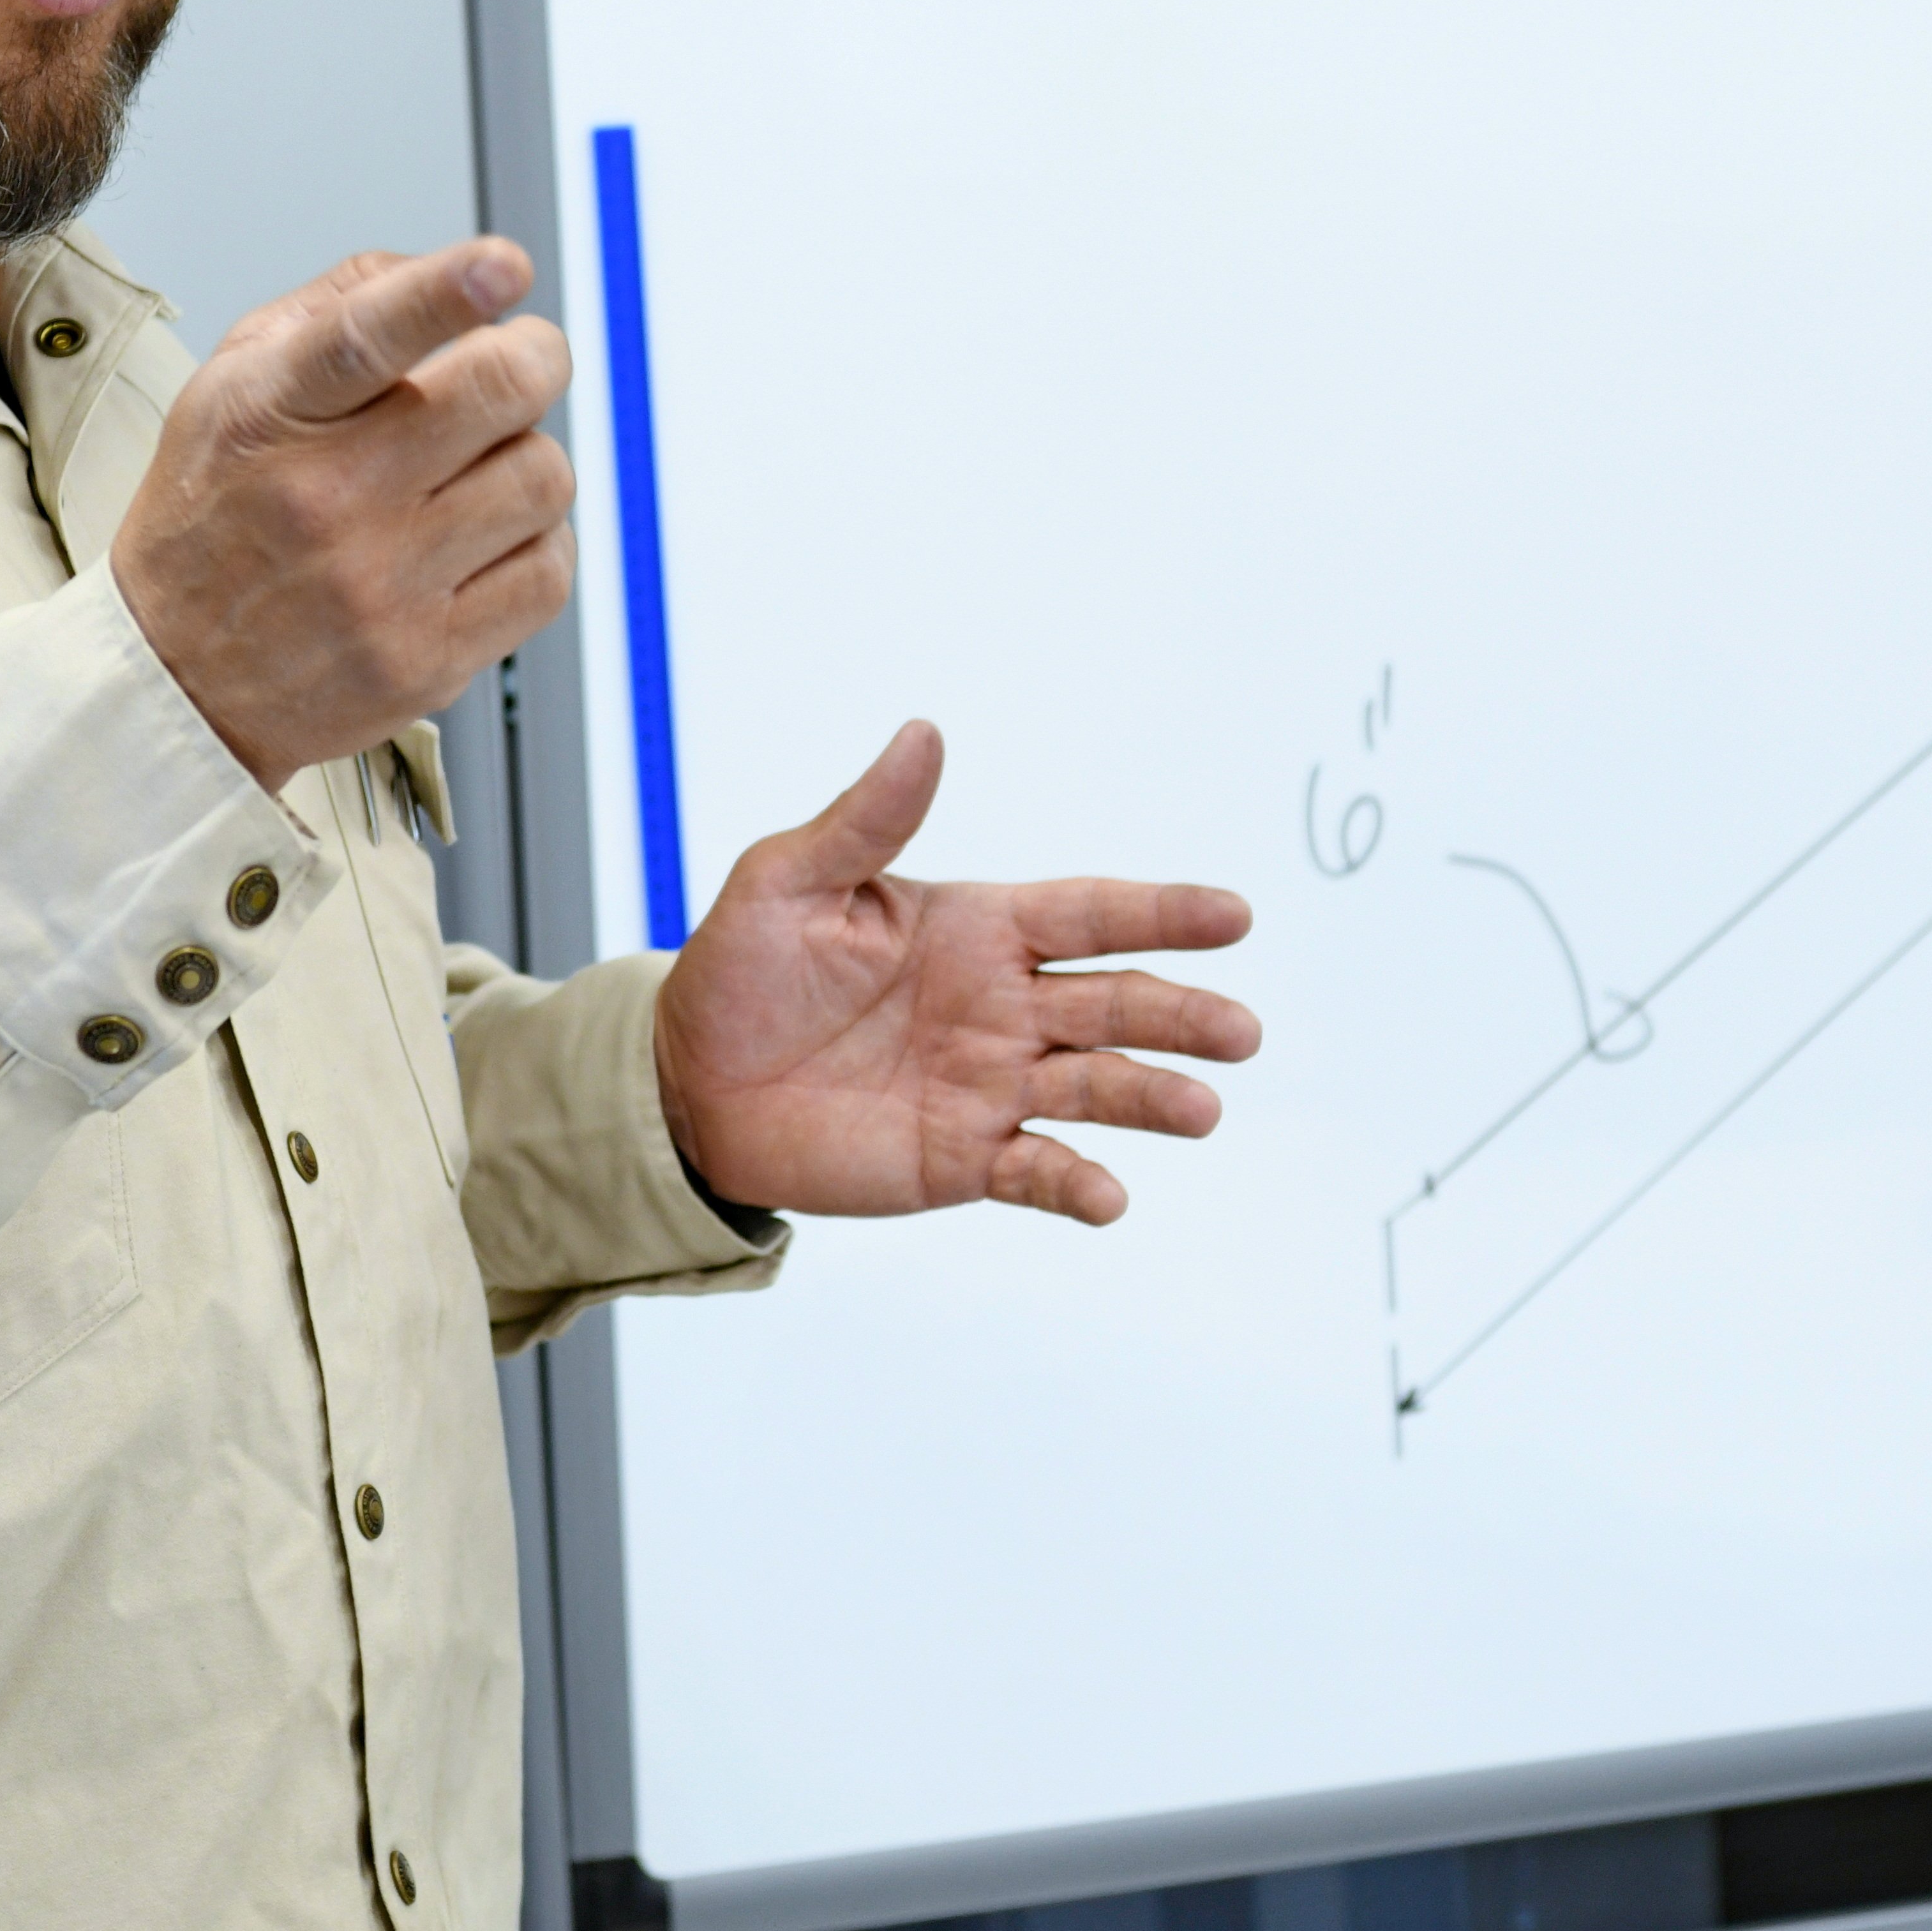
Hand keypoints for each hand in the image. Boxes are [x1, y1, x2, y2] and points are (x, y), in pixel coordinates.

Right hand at [112, 238, 574, 787]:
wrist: (173, 680)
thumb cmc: (211, 516)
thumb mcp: (230, 386)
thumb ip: (337, 307)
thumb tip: (450, 271)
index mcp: (271, 415)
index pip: (365, 338)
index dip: (447, 291)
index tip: (504, 265)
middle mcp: (328, 500)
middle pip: (500, 391)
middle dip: (533, 356)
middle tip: (520, 359)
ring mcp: (383, 587)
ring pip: (543, 476)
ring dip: (529, 457)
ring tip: (479, 469)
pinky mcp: (428, 659)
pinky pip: (549, 572)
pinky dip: (539, 543)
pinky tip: (488, 539)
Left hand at [654, 723, 1258, 1224]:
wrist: (690, 1086)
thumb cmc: (739, 973)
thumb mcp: (788, 882)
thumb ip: (866, 821)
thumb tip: (923, 734)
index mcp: (976, 930)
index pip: (1090, 915)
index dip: (1163, 914)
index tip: (1232, 915)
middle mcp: (1002, 1007)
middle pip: (1115, 1005)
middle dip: (1182, 1015)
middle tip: (1241, 1032)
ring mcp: (990, 1086)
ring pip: (1095, 1088)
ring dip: (1152, 1098)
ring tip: (1202, 1109)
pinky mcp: (963, 1158)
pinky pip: (1036, 1171)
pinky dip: (1077, 1184)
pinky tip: (1110, 1196)